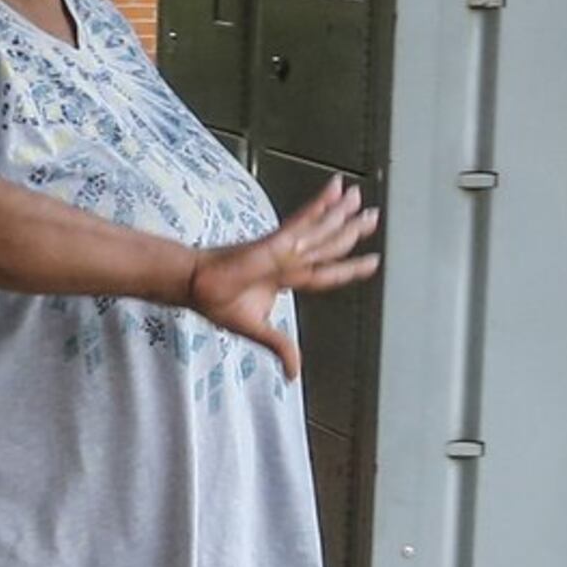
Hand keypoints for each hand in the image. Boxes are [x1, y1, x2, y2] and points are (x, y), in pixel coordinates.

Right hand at [187, 177, 380, 378]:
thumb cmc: (217, 301)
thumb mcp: (256, 329)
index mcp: (286, 278)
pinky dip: (320, 207)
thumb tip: (293, 374)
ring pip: (322, 231)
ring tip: (362, 199)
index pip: (325, 273)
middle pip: (329, 245)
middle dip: (352, 231)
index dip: (349, 269)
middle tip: (374, 217)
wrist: (193, 286)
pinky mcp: (274, 242)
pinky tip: (335, 191)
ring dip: (343, 214)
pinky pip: (303, 222)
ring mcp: (284, 249)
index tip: (370, 261)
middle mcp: (289, 260)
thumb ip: (279, 345)